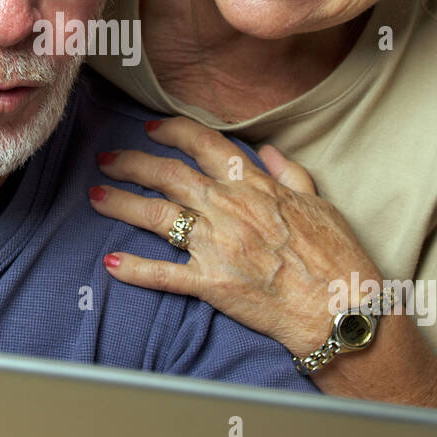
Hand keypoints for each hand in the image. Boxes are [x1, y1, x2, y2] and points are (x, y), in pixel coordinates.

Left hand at [89, 117, 384, 356]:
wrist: (341, 307)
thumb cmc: (336, 256)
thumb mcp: (319, 202)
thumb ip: (290, 173)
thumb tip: (268, 151)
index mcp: (254, 186)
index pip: (205, 145)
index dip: (173, 132)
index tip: (152, 129)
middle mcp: (229, 209)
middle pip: (168, 175)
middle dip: (132, 163)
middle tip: (107, 160)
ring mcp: (217, 245)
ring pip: (157, 215)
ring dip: (121, 203)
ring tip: (95, 196)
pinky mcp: (212, 283)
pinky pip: (163, 274)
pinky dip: (134, 268)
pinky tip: (111, 262)